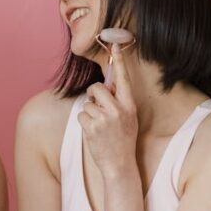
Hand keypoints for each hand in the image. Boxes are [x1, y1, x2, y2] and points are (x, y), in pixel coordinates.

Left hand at [77, 44, 138, 177]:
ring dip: (89, 113)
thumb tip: (106, 86)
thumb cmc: (122, 139)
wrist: (119, 164)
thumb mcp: (128, 118)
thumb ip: (119, 102)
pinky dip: (83, 123)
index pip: (123, 79)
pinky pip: (81, 115)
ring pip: (87, 103)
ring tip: (99, 127)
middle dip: (93, 95)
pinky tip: (93, 133)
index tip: (114, 45)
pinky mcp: (91, 127)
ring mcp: (104, 119)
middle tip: (97, 107)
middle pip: (97, 88)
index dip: (118, 62)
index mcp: (129, 105)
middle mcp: (118, 110)